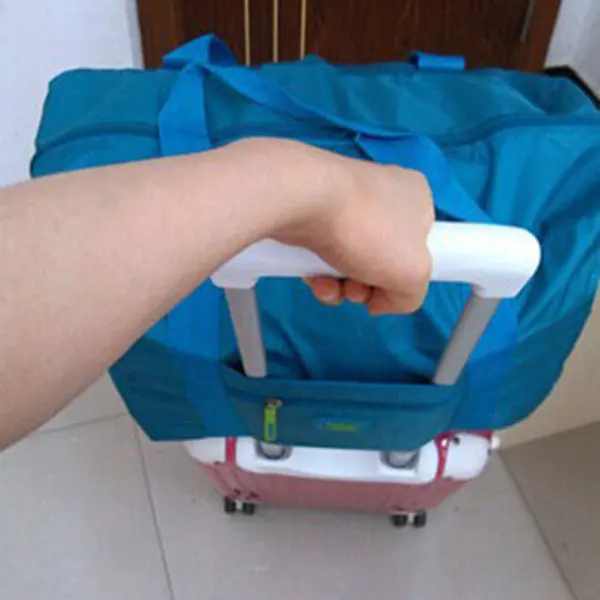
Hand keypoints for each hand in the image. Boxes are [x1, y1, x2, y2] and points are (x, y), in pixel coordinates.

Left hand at [270, 143, 433, 314]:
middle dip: (368, 286)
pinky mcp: (312, 211)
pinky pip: (322, 253)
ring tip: (332, 287)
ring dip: (342, 286)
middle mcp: (382, 193)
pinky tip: (313, 279)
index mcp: (416, 196)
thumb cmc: (369, 229)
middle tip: (357, 291)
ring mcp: (344, 201)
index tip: (392, 284)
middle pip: (382, 258)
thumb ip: (409, 297)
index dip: (407, 272)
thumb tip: (378, 303)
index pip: (421, 244)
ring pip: (349, 261)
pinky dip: (319, 273)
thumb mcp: (414, 274)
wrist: (303, 200)